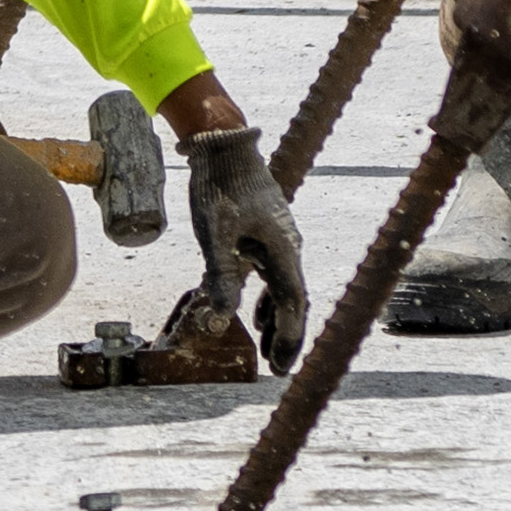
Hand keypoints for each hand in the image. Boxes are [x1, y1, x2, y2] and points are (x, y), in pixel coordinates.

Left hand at [185, 127, 308, 371]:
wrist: (225, 143)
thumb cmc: (219, 186)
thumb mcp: (215, 233)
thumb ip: (220, 277)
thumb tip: (218, 321)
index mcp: (282, 249)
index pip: (293, 304)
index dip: (288, 338)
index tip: (279, 367)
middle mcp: (288, 245)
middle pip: (295, 299)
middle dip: (286, 334)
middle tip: (275, 366)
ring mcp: (280, 237)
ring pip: (287, 286)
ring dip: (278, 318)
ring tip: (267, 345)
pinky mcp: (268, 230)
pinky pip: (276, 272)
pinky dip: (270, 296)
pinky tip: (257, 309)